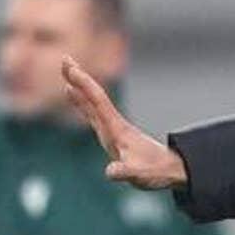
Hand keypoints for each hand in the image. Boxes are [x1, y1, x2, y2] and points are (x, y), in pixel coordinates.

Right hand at [61, 57, 188, 189]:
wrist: (170, 170)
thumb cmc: (154, 171)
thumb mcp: (138, 175)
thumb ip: (124, 172)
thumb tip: (109, 172)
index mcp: (117, 129)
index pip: (98, 101)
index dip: (84, 85)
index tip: (71, 70)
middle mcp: (113, 124)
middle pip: (94, 96)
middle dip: (79, 78)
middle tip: (65, 59)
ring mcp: (112, 129)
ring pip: (92, 102)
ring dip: (79, 86)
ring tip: (66, 71)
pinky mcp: (111, 135)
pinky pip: (92, 112)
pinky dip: (81, 101)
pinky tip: (72, 94)